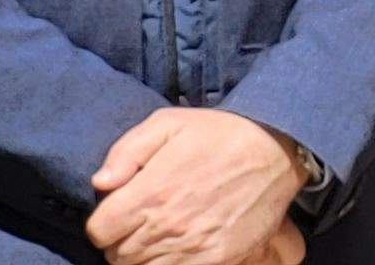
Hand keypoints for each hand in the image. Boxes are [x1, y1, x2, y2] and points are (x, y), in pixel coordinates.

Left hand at [87, 108, 309, 264]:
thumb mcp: (167, 123)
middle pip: (117, 257)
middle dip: (120, 242)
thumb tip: (99, 183)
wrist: (275, 151)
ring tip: (157, 237)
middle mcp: (167, 225)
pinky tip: (178, 249)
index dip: (103, 223)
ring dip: (143, 258)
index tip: (116, 214)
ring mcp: (194, 247)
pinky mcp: (218, 259)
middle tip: (137, 224)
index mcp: (150, 193)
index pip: (99, 232)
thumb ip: (126, 151)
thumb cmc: (218, 134)